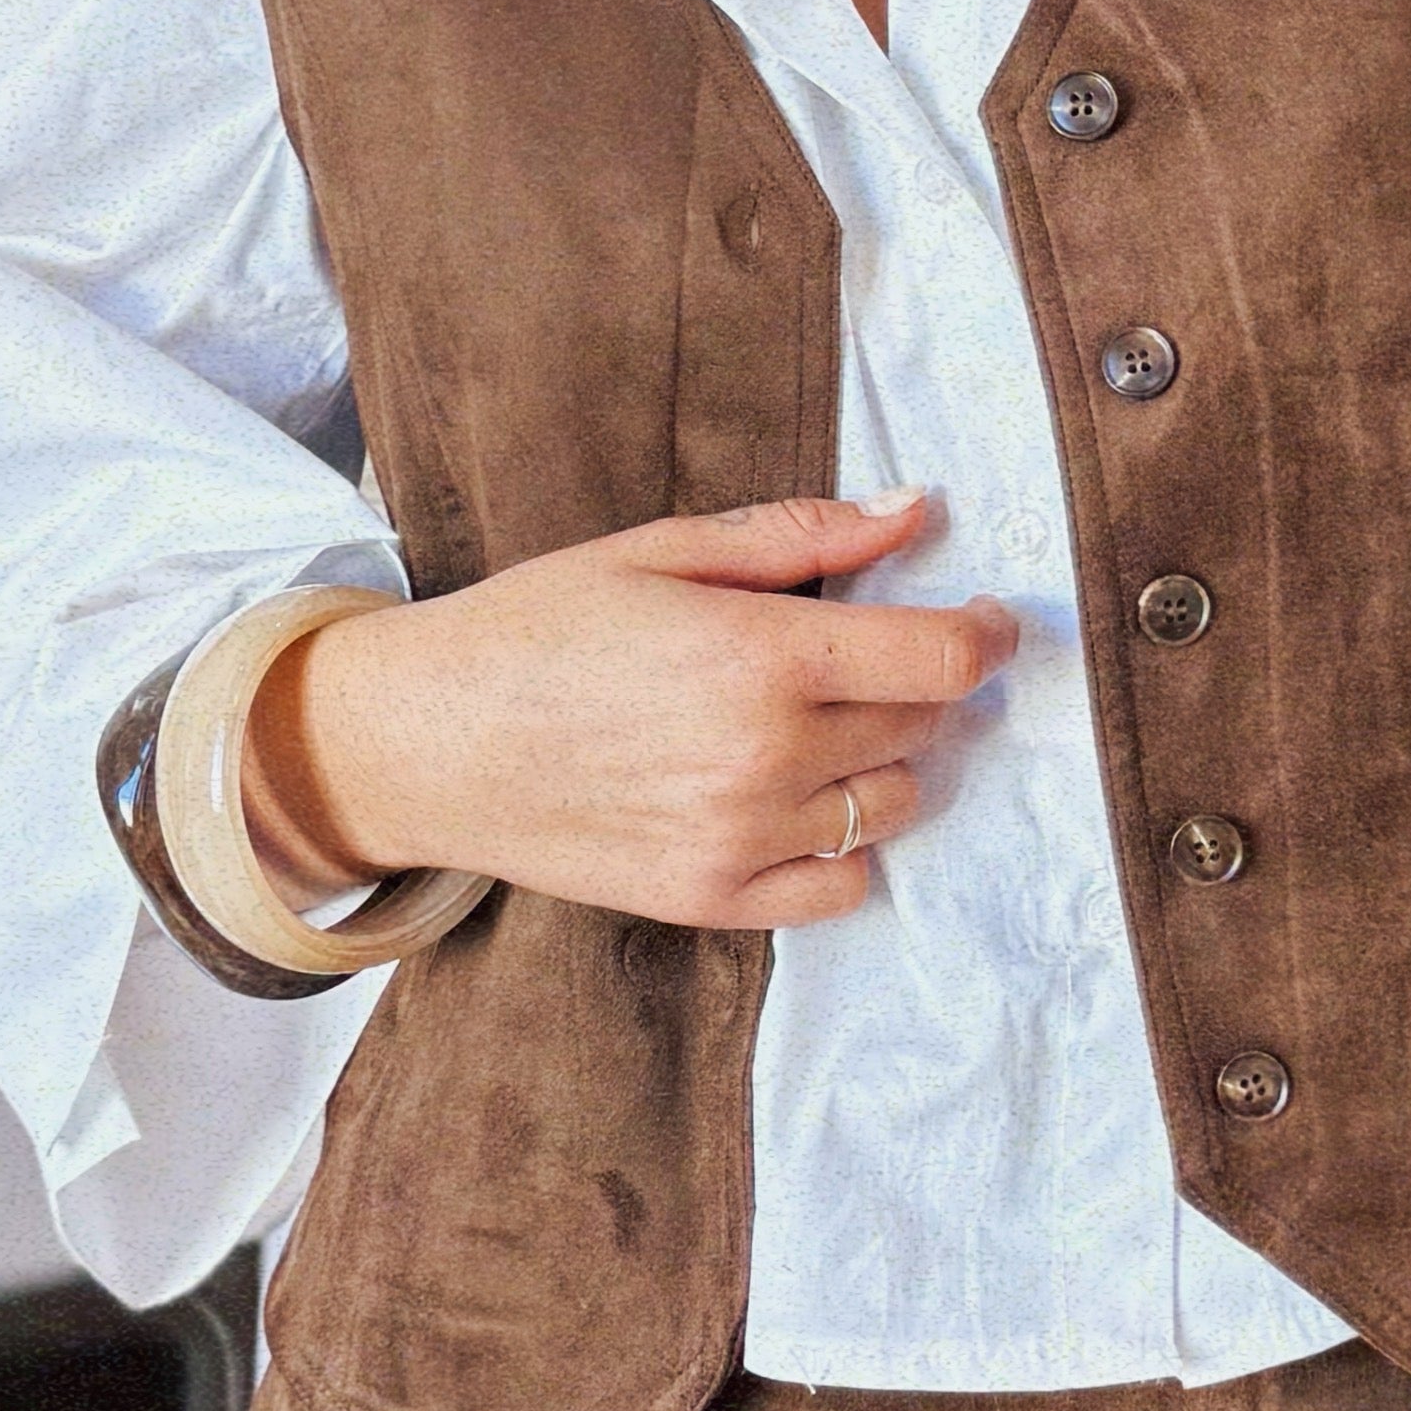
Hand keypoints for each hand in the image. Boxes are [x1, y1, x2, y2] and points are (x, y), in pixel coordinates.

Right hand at [242, 488, 1016, 934]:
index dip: (984, 634)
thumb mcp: (660, 548)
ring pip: (890, 805)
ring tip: (826, 726)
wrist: (424, 739)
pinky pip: (838, 886)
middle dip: (922, 686)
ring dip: (887, 762)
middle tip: (873, 659)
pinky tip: (798, 801)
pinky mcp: (711, 900)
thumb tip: (915, 510)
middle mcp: (765, 757)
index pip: (940, 659)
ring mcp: (741, 840)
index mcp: (760, 656)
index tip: (986, 620)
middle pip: (922, 727)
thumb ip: (801, 535)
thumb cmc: (535, 627)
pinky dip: (842, 846)